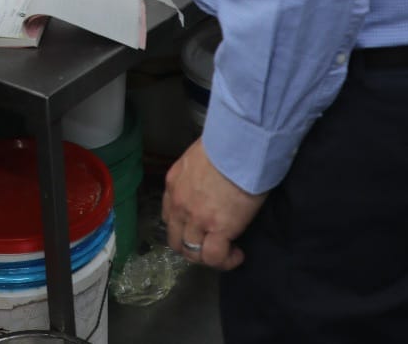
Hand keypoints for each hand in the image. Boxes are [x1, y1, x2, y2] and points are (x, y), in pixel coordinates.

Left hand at [162, 138, 265, 271]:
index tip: (200, 228)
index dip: (184, 228)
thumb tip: (209, 183)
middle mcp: (179, 205)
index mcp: (173, 185)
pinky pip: (215, 257)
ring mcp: (196, 219)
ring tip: (226, 252)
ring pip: (193, 253)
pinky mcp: (218, 229)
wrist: (239, 147)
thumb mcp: (197, 159)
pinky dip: (225, 261)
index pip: (169, 217)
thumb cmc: (224, 146)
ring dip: (208, 257)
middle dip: (192, 248)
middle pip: (176, 240)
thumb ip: (196, 175)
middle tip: (211, 245)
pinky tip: (237, 254)